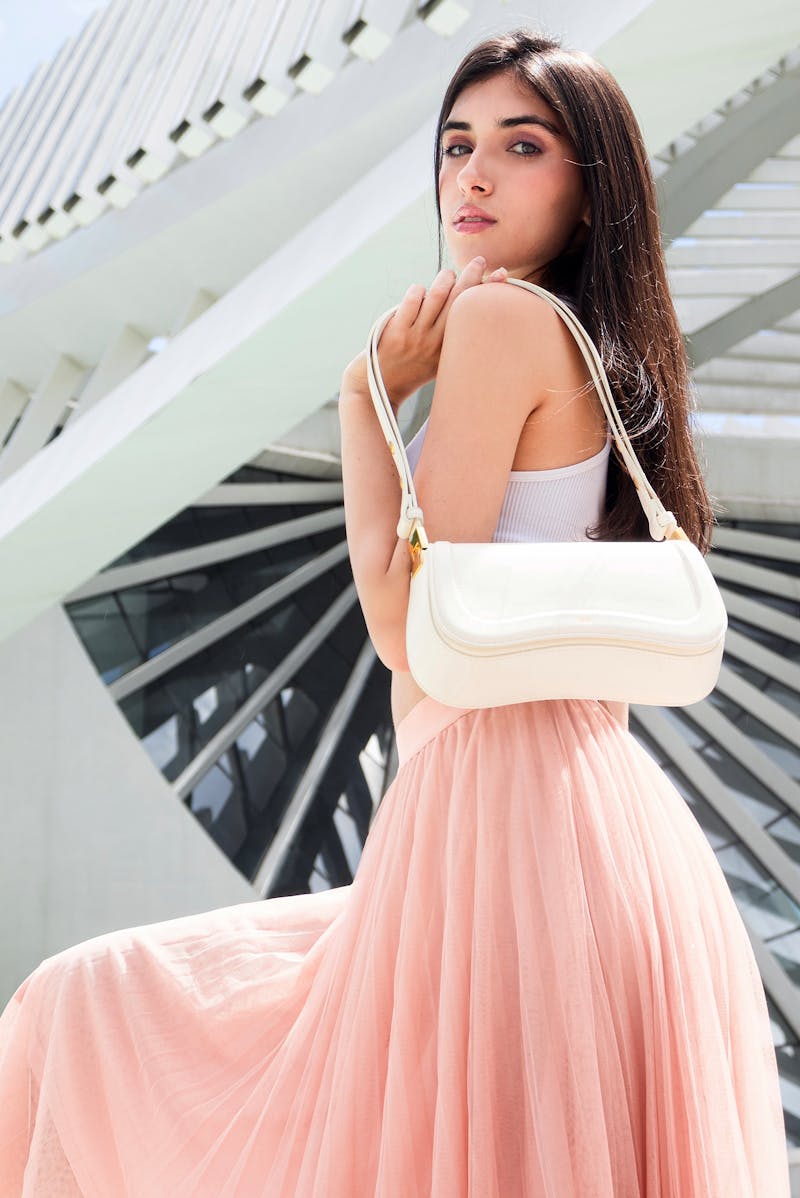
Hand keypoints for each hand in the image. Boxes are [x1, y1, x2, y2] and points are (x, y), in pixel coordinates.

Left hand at [342, 257, 507, 407]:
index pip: (473, 317)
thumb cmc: (412, 371)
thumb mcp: (438, 362)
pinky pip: (411, 302)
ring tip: (448, 275)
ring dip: (445, 280)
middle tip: (479, 262)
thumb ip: (453, 340)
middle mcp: (435, 343)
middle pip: (459, 301)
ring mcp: (415, 337)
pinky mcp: (396, 332)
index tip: (501, 274)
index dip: (489, 292)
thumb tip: (468, 305)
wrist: (378, 387)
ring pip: (436, 297)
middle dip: (472, 276)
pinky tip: (420, 290)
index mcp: (449, 351)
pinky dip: (417, 291)